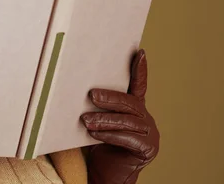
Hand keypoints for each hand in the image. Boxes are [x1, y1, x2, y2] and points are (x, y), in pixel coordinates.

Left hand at [81, 49, 159, 183]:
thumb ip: (96, 107)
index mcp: (135, 109)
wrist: (105, 174)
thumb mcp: (97, 121)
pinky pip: (128, 139)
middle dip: (111, 97)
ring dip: (105, 119)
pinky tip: (93, 134)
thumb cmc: (98, 144)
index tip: (140, 52)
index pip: (138, 86)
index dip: (140, 70)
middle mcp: (146, 119)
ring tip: (85, 120)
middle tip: (91, 95)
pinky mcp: (148, 149)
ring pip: (128, 121)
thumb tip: (74, 87)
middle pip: (130, 103)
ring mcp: (150, 134)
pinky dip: (109, 135)